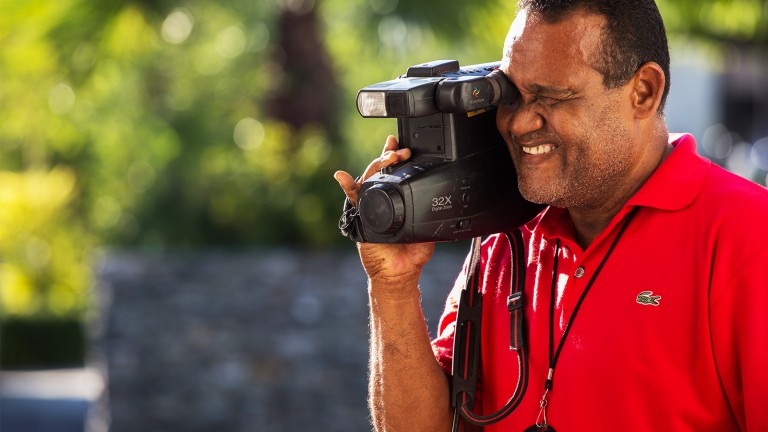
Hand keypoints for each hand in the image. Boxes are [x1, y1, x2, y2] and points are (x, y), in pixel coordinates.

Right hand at [334, 136, 434, 289]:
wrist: (401, 274)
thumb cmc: (412, 254)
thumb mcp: (427, 229)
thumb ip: (430, 215)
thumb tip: (443, 202)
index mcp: (396, 200)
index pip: (395, 173)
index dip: (396, 156)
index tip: (403, 144)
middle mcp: (380, 200)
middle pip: (381, 171)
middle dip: (390, 156)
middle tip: (401, 150)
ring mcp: (368, 207)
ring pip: (368, 179)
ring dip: (376, 165)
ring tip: (387, 155)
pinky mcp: (360, 218)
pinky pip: (352, 200)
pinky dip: (347, 186)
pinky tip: (342, 176)